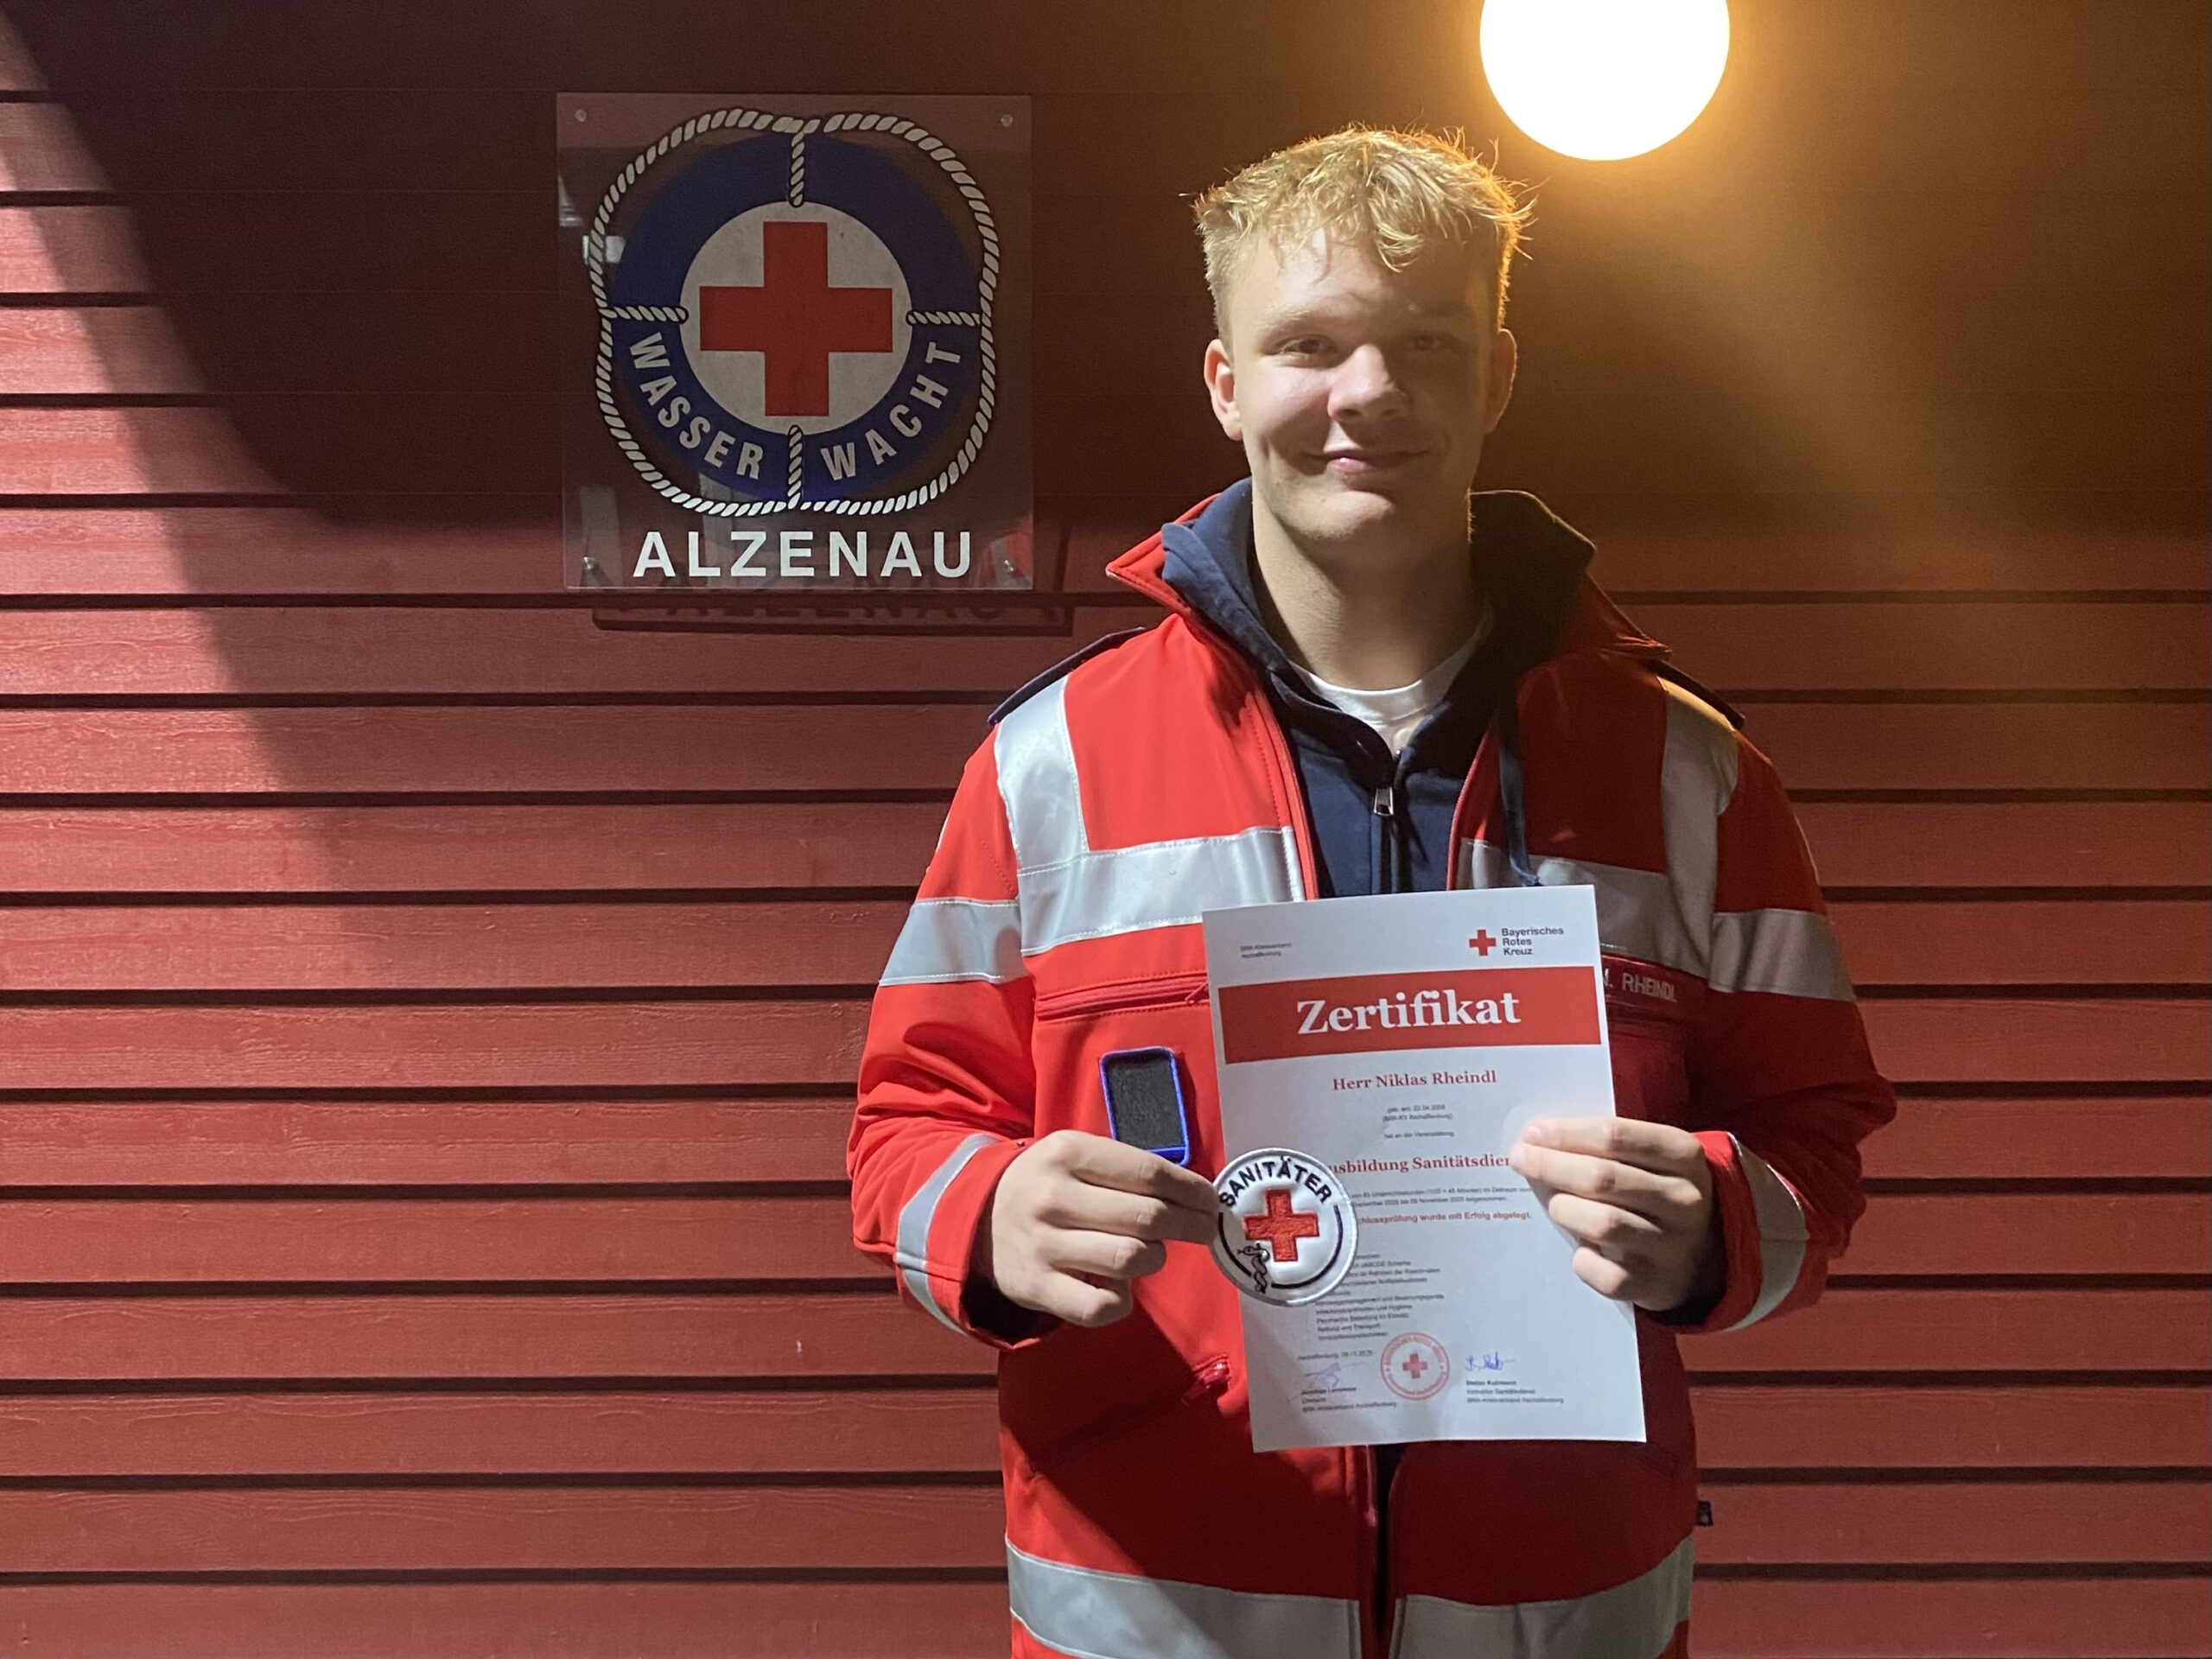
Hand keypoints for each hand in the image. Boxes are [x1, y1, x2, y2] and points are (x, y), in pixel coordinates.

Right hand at [978, 1131, 1220, 1327]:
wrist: (976, 1218)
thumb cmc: (1046, 1184)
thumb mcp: (1075, 1155)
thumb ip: (1126, 1168)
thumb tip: (1195, 1196)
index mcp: (1067, 1154)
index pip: (1149, 1173)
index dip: (1192, 1190)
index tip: (1210, 1201)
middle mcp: (1053, 1198)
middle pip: (1149, 1217)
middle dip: (1190, 1225)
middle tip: (1202, 1228)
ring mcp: (1043, 1245)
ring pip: (1132, 1259)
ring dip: (1155, 1258)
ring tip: (1151, 1252)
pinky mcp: (1038, 1288)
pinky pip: (1102, 1307)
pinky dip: (1123, 1301)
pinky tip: (1120, 1287)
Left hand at [1507, 1117, 1722, 1313]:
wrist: (1702, 1255)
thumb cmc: (1658, 1192)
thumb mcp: (1652, 1159)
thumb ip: (1608, 1146)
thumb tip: (1539, 1140)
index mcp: (1684, 1156)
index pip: (1615, 1136)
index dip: (1566, 1133)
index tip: (1532, 1133)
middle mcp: (1684, 1200)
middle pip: (1602, 1178)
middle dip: (1551, 1165)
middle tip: (1520, 1158)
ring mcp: (1670, 1245)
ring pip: (1602, 1223)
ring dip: (1564, 1209)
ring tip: (1553, 1203)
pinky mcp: (1653, 1284)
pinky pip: (1602, 1272)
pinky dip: (1582, 1259)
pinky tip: (1580, 1248)